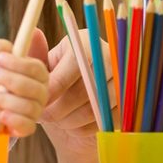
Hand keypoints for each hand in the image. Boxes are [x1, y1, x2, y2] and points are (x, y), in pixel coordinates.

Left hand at [0, 29, 49, 136]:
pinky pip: (27, 127)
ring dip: (5, 100)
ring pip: (28, 107)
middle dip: (10, 80)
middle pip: (33, 88)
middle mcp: (41, 92)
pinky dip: (14, 121)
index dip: (19, 63)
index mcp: (38, 73)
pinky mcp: (25, 127)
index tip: (0, 58)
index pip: (37, 68)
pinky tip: (0, 115)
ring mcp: (35, 111)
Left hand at [41, 30, 116, 155]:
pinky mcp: (127, 106)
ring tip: (55, 120)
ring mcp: (124, 82)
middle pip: (88, 86)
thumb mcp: (42, 70)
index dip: (58, 83)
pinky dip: (83, 128)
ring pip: (96, 107)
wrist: (72, 112)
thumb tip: (34, 33)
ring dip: (70, 120)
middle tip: (44, 116)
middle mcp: (110, 57)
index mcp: (87, 42)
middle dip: (61, 106)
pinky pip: (105, 122)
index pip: (77, 60)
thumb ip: (36, 55)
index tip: (42, 99)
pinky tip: (71, 126)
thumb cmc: (54, 85)